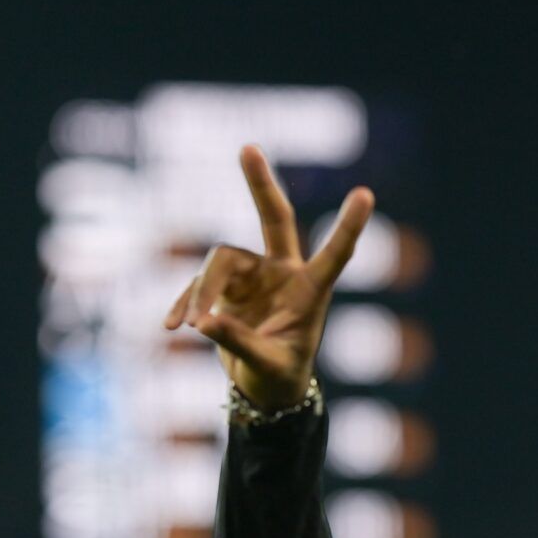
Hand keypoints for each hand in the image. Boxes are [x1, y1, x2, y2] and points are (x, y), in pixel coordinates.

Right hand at [161, 145, 375, 409]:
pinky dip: (184, 303)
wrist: (264, 389)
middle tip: (247, 148)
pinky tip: (170, 327)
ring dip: (201, 291)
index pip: (335, 255)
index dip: (349, 226)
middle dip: (260, 184)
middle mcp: (283, 274)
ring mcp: (252, 276)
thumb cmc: (281, 377)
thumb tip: (203, 321)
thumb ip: (240, 344)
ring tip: (188, 327)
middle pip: (273, 219)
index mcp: (311, 291)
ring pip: (219, 261)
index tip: (366, 194)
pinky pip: (197, 285)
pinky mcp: (224, 287)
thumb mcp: (267, 366)